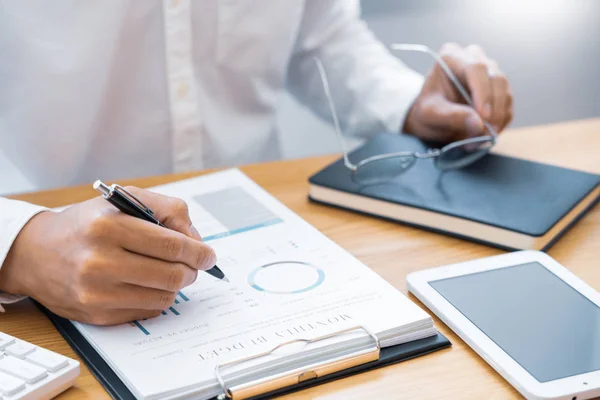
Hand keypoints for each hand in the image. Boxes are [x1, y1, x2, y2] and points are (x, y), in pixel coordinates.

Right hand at [0, 188, 215, 324]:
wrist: (38, 253)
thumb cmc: (88, 224)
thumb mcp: (124, 200)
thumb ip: (167, 210)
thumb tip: (195, 241)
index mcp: (108, 226)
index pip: (172, 246)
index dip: (199, 253)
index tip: (209, 256)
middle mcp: (100, 261)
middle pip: (172, 275)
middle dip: (192, 270)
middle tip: (193, 266)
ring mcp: (97, 292)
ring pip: (164, 297)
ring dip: (175, 285)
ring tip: (168, 272)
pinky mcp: (96, 314)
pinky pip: (148, 311)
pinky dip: (156, 298)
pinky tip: (146, 284)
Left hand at [403, 43, 512, 141]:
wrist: (431, 119)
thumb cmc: (426, 111)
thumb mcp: (430, 114)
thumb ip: (451, 116)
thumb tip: (479, 124)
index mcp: (452, 56)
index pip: (476, 68)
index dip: (483, 92)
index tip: (484, 117)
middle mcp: (474, 58)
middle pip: (496, 78)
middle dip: (494, 108)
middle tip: (486, 132)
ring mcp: (489, 72)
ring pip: (506, 92)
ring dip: (498, 118)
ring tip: (481, 138)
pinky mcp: (498, 89)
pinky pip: (508, 105)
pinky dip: (500, 122)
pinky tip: (486, 134)